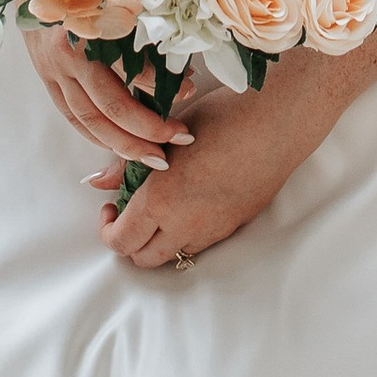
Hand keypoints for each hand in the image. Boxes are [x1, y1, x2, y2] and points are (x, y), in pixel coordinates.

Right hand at [26, 27, 193, 158]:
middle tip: (180, 138)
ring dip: (124, 143)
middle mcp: (67, 52)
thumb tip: (180, 76)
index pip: (132, 68)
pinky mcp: (46, 77)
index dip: (164, 84)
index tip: (190, 89)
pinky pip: (72, 116)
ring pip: (89, 120)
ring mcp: (53, 68)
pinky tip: (118, 146)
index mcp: (89, 25)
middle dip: (147, 130)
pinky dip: (97, 136)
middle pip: (110, 105)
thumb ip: (144, 30)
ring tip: (155, 156)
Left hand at [96, 62, 352, 270]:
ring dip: (157, 240)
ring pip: (173, 255)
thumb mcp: (168, 134)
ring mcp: (214, 230)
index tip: (111, 205)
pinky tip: (190, 200)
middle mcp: (187, 224)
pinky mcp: (235, 226)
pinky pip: (199, 243)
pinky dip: (183, 233)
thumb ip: (128, 164)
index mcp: (163, 199)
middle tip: (130, 210)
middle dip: (129, 241)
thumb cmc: (223, 116)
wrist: (279, 121)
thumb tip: (98, 182)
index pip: (121, 241)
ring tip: (160, 204)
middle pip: (144, 259)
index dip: (108, 229)